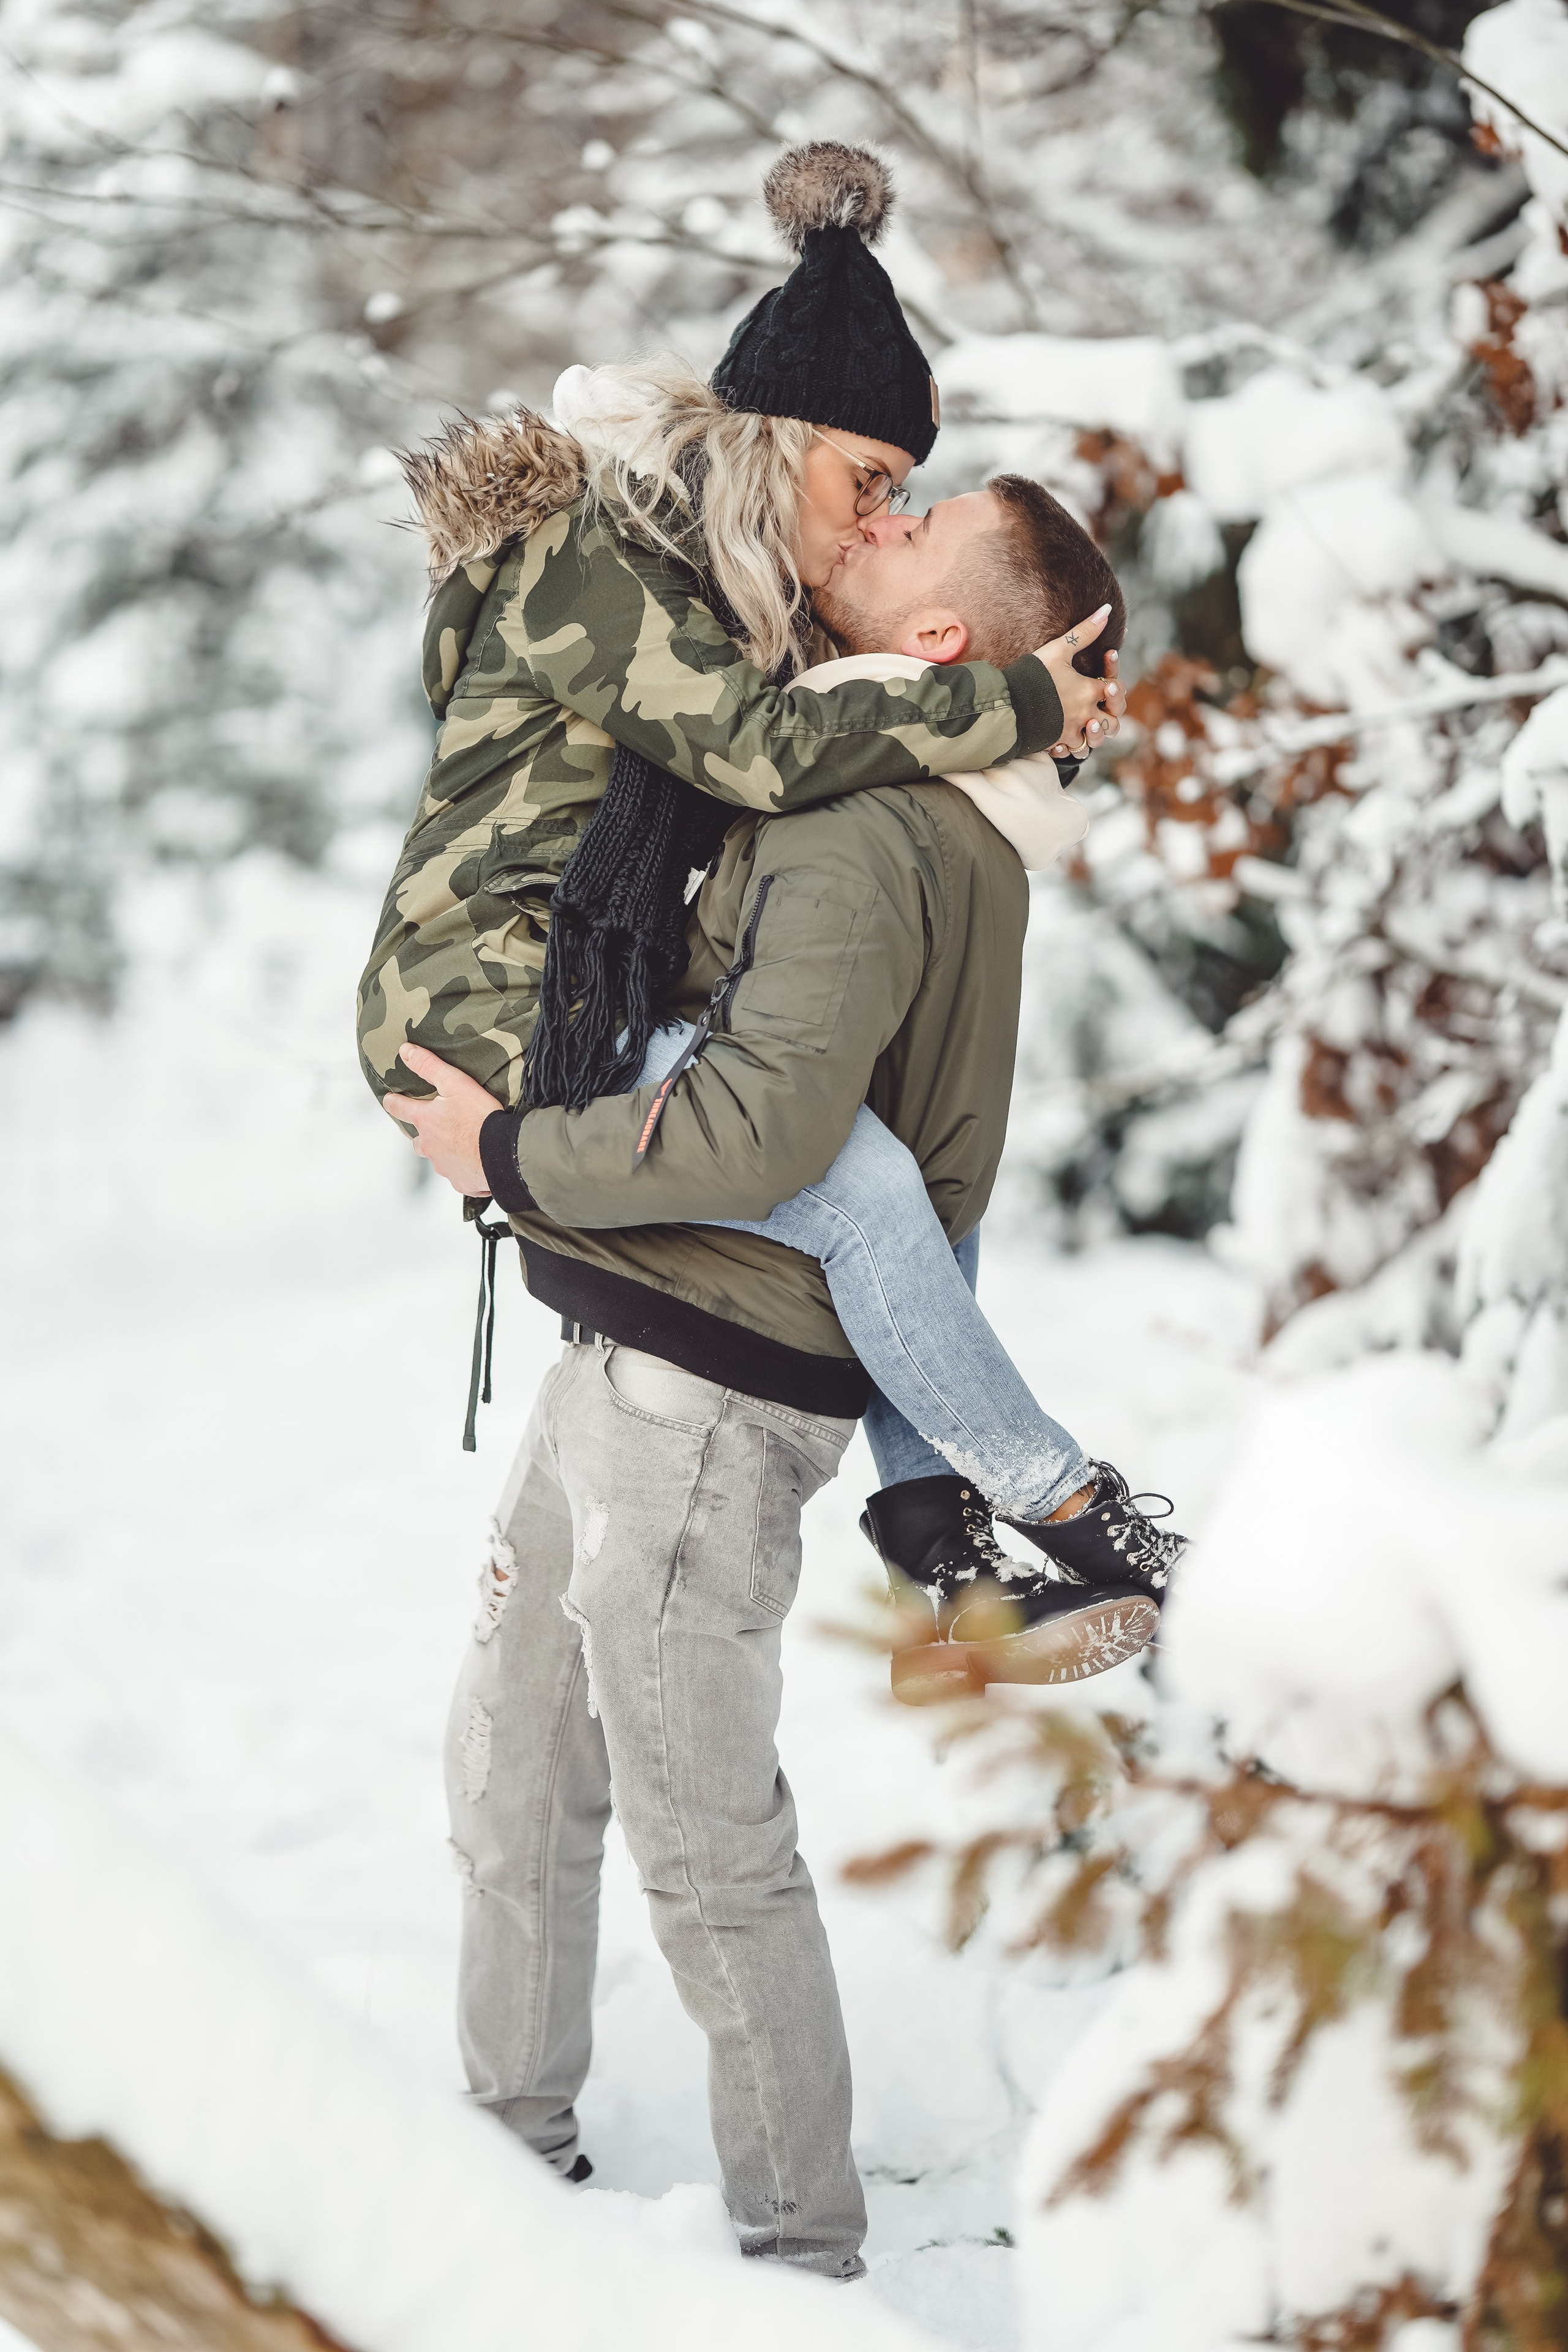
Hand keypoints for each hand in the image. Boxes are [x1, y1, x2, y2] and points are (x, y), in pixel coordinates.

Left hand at [383, 1044, 497, 1196]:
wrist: (503, 1153)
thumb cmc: (480, 1117)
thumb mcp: (455, 1083)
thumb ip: (429, 1066)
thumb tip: (405, 1051)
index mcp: (425, 1122)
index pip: (399, 1108)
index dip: (393, 1102)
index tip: (389, 1100)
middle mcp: (429, 1146)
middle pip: (417, 1141)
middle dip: (421, 1134)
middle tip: (430, 1128)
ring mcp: (444, 1166)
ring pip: (437, 1158)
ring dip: (444, 1151)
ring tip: (459, 1144)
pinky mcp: (461, 1181)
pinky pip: (458, 1175)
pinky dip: (463, 1168)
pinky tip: (475, 1162)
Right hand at [1035, 610, 1124, 757]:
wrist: (1007, 702)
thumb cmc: (1033, 674)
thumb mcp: (1059, 648)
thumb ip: (1085, 631)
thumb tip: (1107, 609)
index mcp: (1090, 690)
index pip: (1116, 689)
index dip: (1113, 684)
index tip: (1102, 680)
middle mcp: (1086, 713)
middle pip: (1113, 722)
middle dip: (1109, 716)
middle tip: (1098, 709)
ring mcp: (1072, 730)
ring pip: (1095, 741)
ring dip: (1093, 734)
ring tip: (1084, 725)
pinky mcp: (1056, 742)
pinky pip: (1073, 751)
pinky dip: (1072, 746)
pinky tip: (1065, 737)